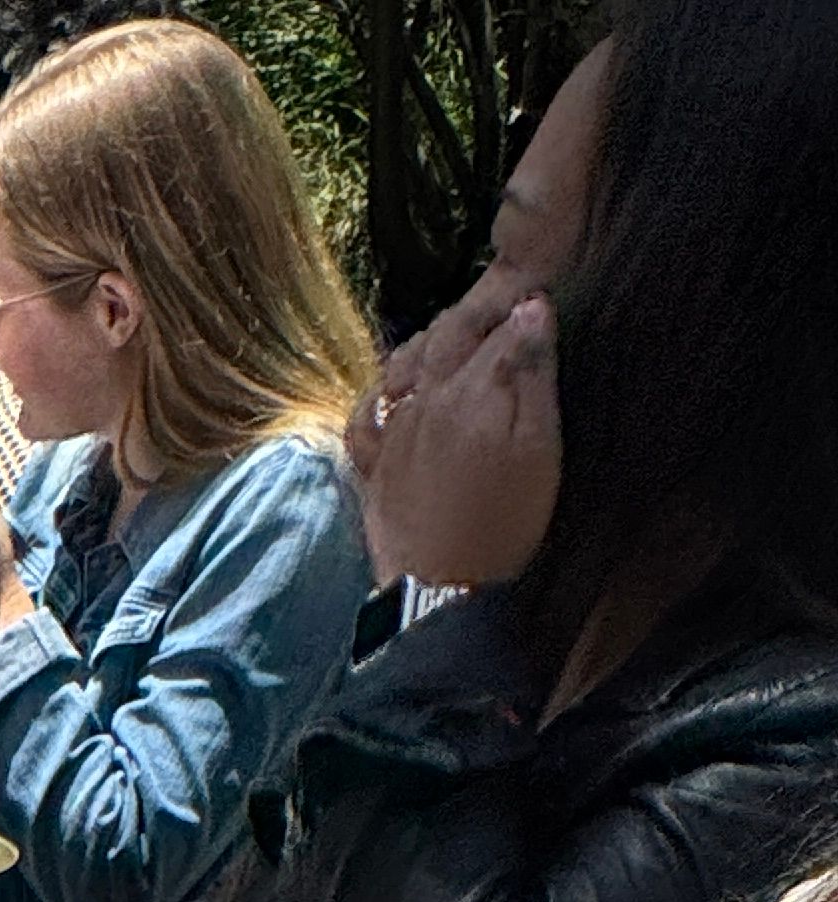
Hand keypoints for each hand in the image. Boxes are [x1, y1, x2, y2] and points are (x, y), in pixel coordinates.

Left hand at [348, 268, 559, 591]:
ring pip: (405, 361)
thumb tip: (532, 309)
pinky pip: (365, 411)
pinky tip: (399, 391)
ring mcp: (391, 431)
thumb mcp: (540, 448)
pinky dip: (382, 391)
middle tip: (503, 317)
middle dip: (479, 316)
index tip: (541, 305)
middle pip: (449, 332)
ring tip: (460, 346)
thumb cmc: (505, 524)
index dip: (526, 311)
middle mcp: (424, 400)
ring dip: (432, 342)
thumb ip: (534, 376)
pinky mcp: (371, 465)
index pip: (501, 328)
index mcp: (471, 390)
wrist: (444, 592)